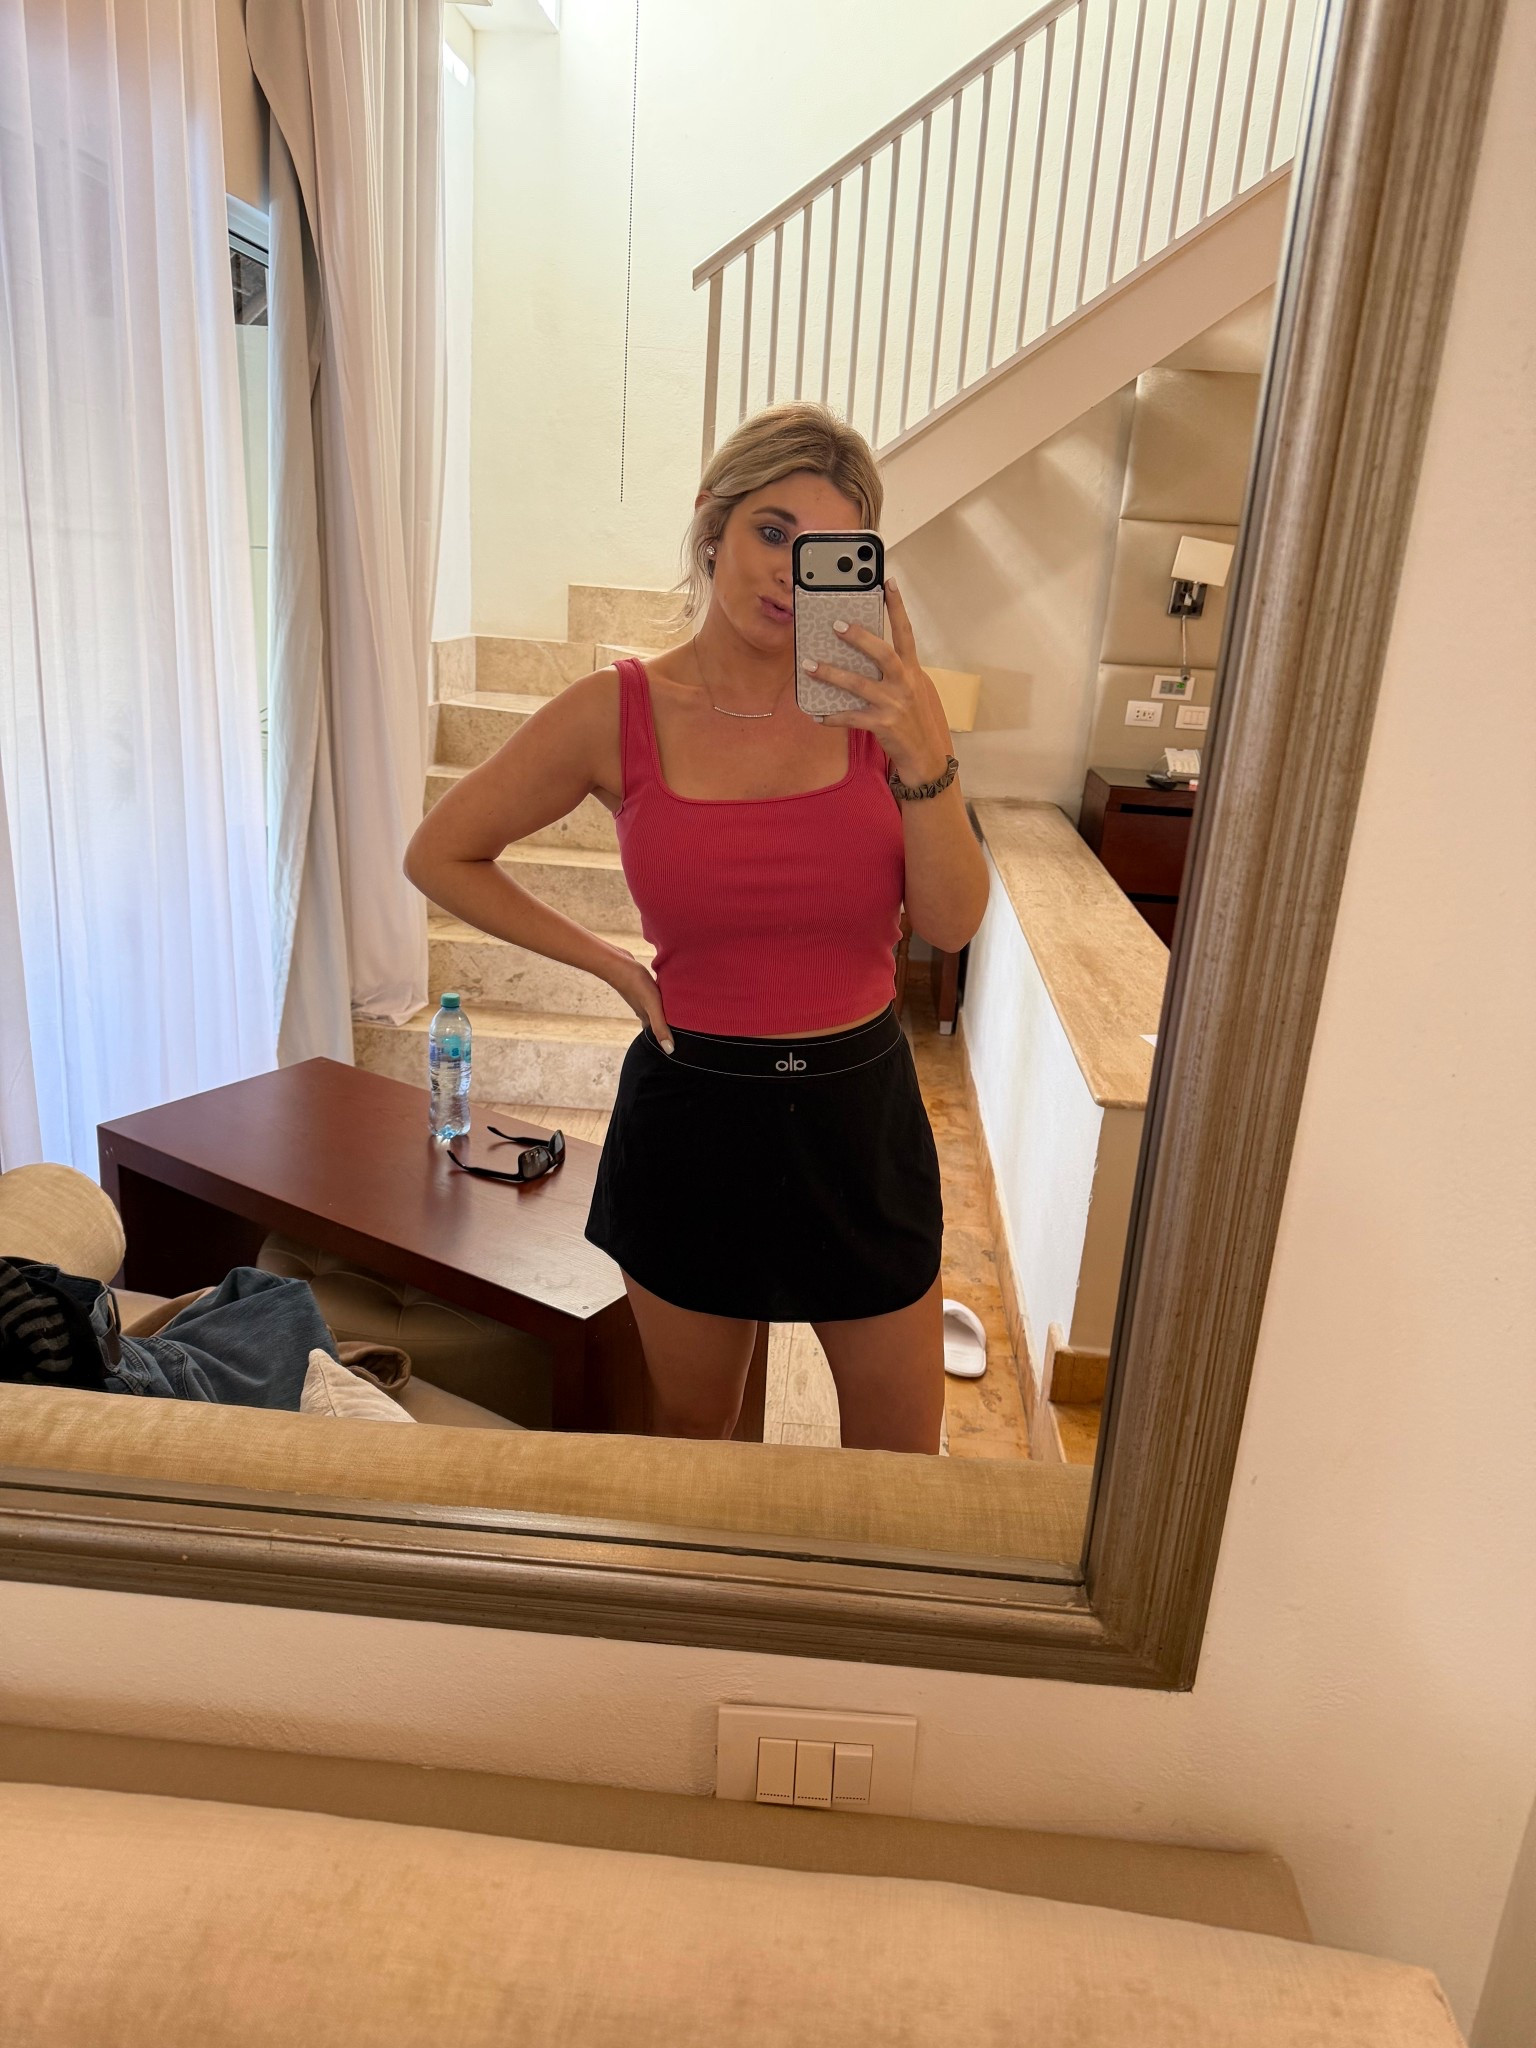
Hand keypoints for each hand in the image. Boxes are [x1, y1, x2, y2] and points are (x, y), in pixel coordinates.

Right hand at [603, 947, 673, 1053]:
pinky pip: (653, 995)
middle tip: (682, 1028)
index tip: (680, 1044)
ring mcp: (640, 997)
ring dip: (664, 1011)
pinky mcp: (640, 984)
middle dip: (667, 1025)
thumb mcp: (652, 1005)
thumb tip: (669, 1050)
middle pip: (656, 1021)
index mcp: (646, 1017)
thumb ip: (660, 1026)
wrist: (615, 963)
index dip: (668, 1038)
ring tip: (679, 1012)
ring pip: (655, 1008)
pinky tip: (666, 991)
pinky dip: (661, 997)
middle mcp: (642, 1009)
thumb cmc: (635, 984)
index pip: (658, 1033)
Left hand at [800, 577, 952, 788]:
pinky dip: (832, 716)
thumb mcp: (910, 689)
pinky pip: (851, 717)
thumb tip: (859, 651)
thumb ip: (892, 670)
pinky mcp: (883, 725)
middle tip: (837, 625)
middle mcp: (905, 684)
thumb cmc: (912, 719)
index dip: (898, 606)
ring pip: (858, 684)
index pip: (905, 632)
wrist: (924, 757)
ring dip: (832, 674)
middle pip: (883, 653)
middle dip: (860, 638)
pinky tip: (817, 714)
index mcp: (911, 671)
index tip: (887, 581)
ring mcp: (894, 704)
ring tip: (809, 665)